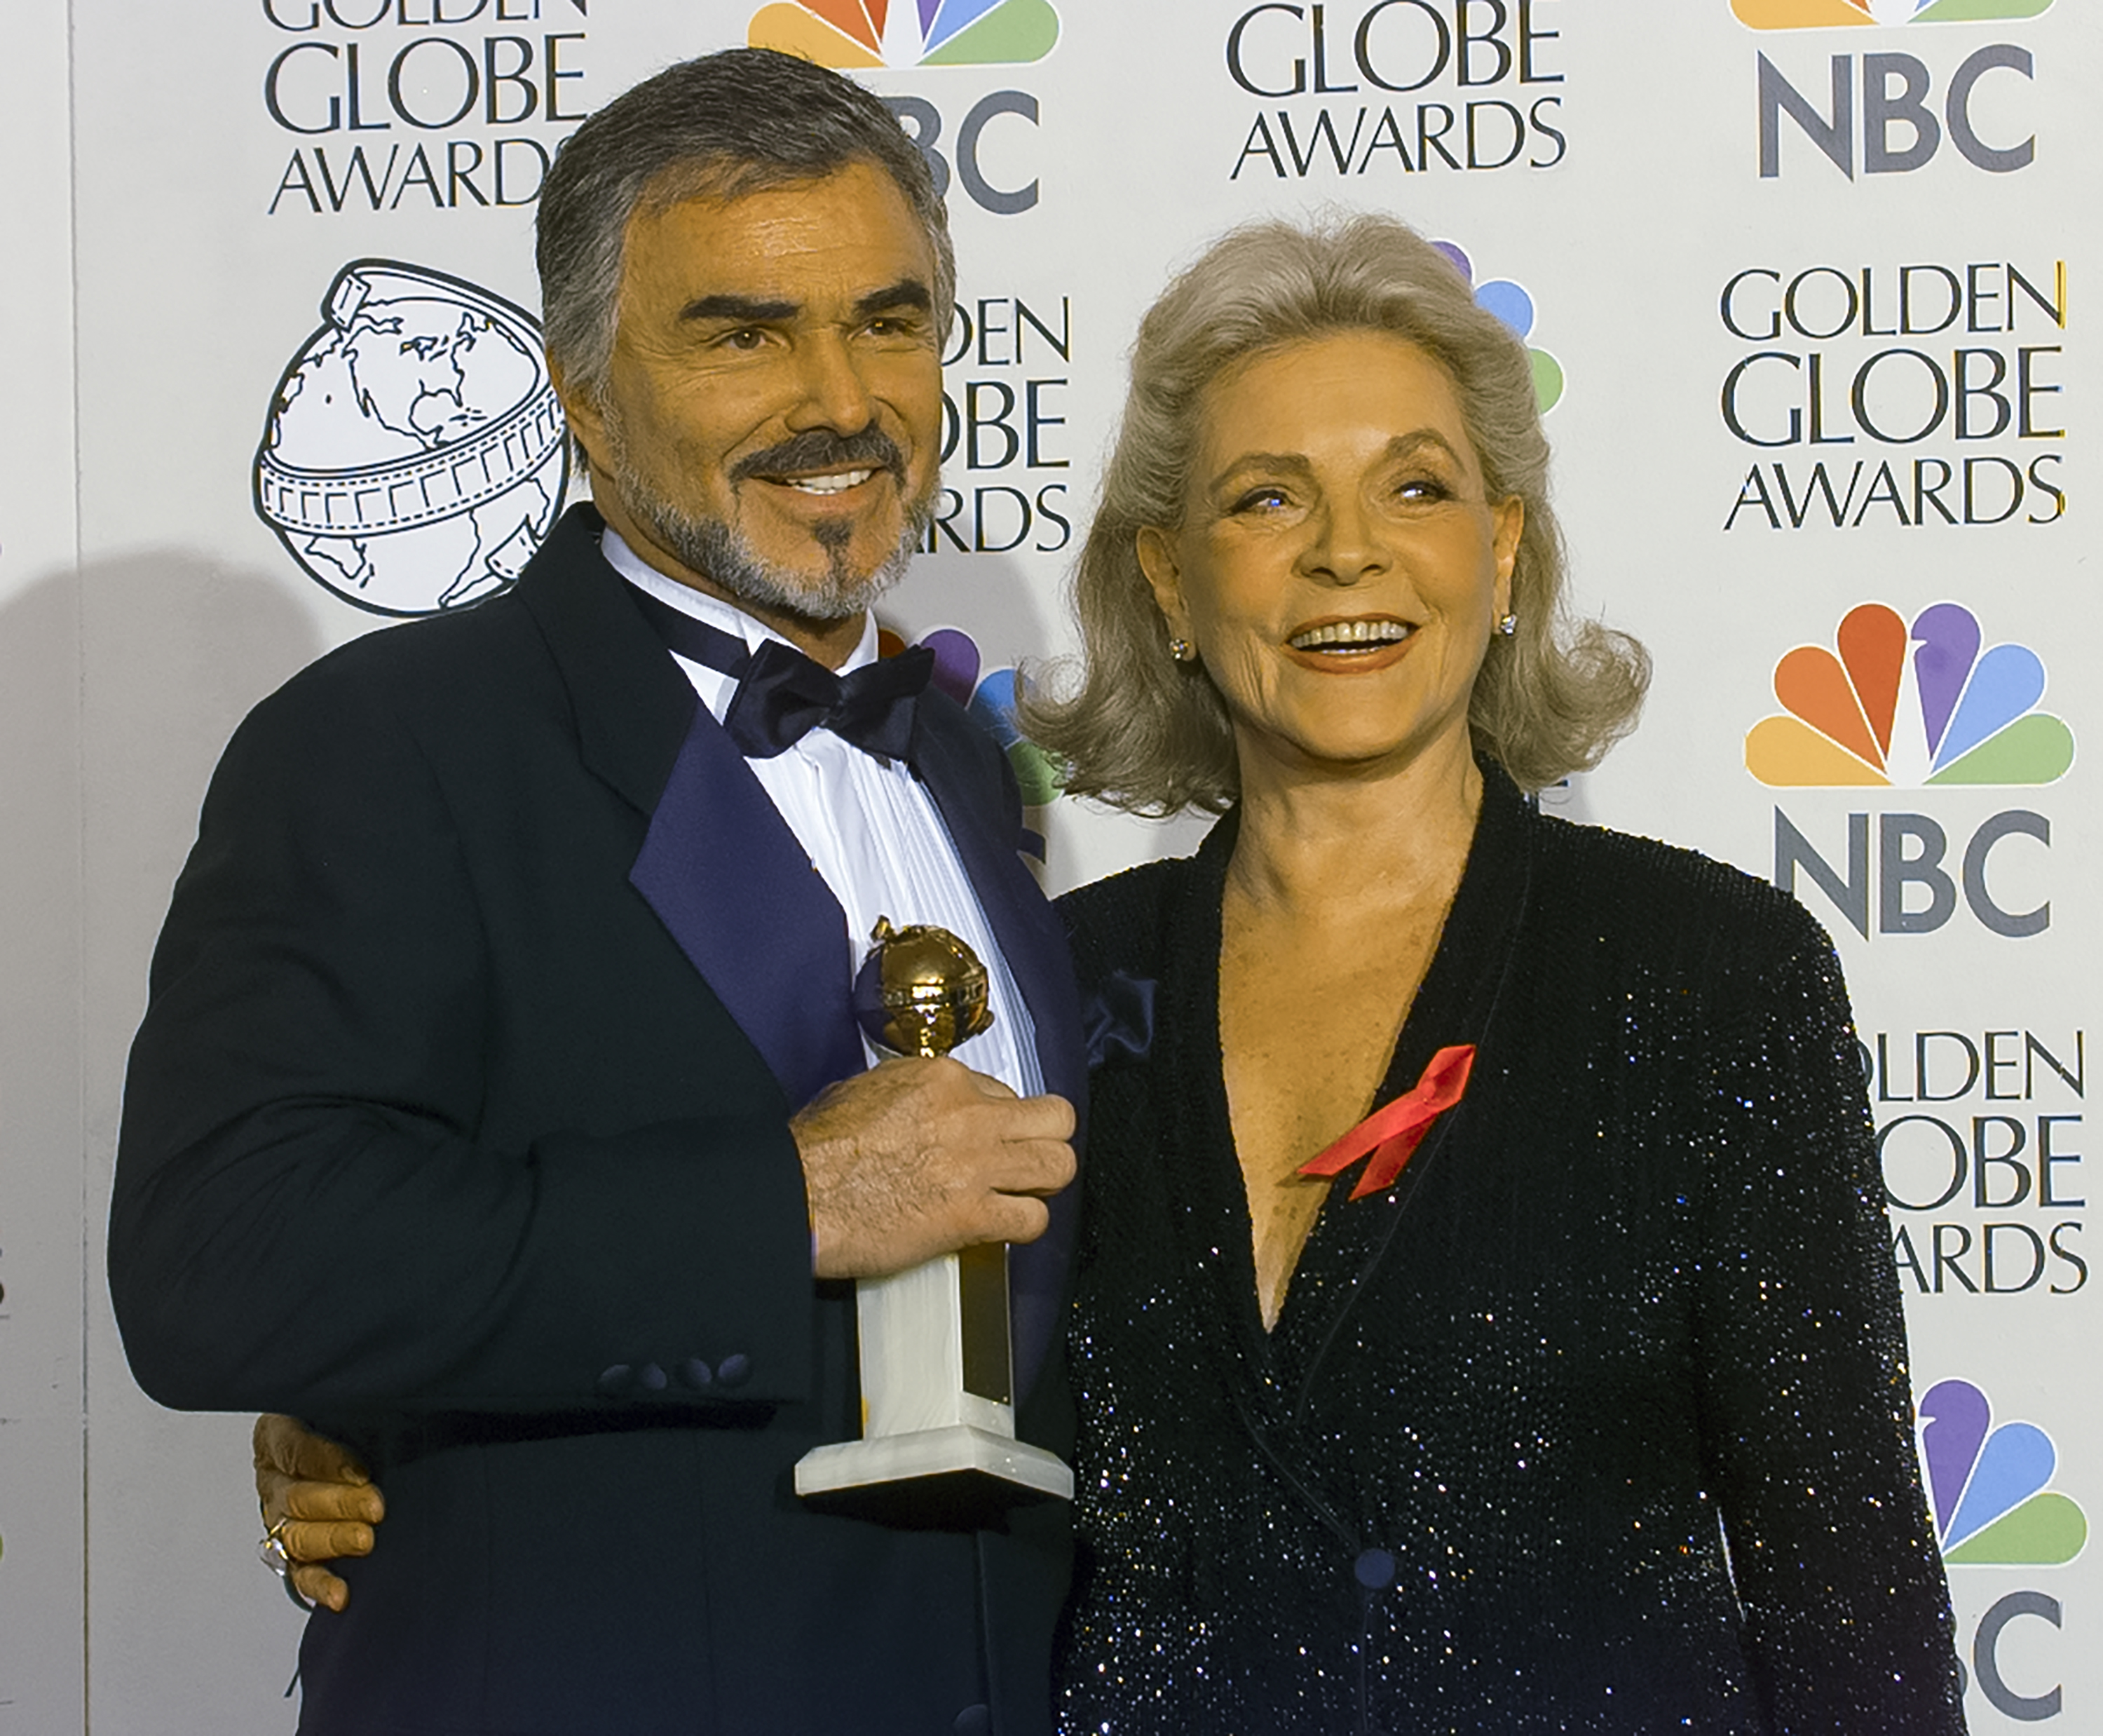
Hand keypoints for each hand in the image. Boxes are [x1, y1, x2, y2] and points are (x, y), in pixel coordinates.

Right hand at [254, 1413, 383, 1612]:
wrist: (347, 1446)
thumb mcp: (343, 1405)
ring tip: (366, 1541)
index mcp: (278, 1436)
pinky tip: (341, 1594)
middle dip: (339, 1503)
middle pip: (298, 1496)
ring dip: (334, 1539)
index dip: (328, 1461)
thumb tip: (386, 1397)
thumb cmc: (347, 1421)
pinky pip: (300, 1573)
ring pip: (297, 1535)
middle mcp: (274, 1480)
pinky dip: (321, 1585)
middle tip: (376, 1506)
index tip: (362, 1471)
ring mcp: (280, 1519)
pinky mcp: (293, 1552)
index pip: (295, 1448)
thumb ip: (353, 1406)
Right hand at [793, 1057, 1076, 1279]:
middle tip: (1029, 1158)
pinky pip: (1033, 1220)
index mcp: (942, 1079)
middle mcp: (969, 1115)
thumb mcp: (863, 1089)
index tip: (988, 1136)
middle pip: (1055, 1118)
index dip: (999, 1118)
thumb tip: (922, 1105)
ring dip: (1045, 1181)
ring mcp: (975, 1165)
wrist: (800, 1194)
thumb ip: (909, 1091)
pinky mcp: (971, 1215)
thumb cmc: (817, 1149)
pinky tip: (1003, 1226)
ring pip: (1058, 1164)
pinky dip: (1024, 1225)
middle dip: (1046, 1139)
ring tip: (1026, 1191)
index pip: (1004, 1090)